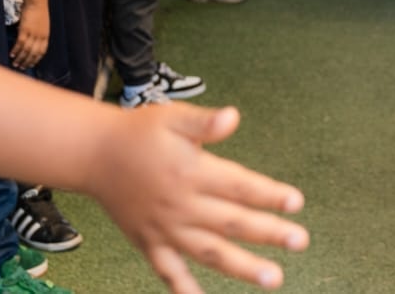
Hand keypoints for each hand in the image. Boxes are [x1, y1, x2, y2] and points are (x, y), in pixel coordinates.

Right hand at [11, 3, 48, 69]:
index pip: (41, 51)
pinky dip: (15, 50)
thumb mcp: (42, 24)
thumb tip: (31, 40)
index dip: (36, 59)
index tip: (31, 64)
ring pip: (26, 50)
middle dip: (27, 62)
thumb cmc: (39, 10)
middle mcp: (40, 36)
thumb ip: (38, 32)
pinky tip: (11, 54)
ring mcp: (33, 33)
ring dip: (20, 58)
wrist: (37, 1)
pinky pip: (20, 43)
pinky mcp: (25, 30)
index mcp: (46, 35)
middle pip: (33, 53)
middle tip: (21, 67)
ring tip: (15, 63)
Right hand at [89, 104, 307, 292]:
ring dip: (242, 266)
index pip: (238, 186)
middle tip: (300, 241)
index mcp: (191, 172)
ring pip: (209, 252)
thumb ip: (204, 123)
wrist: (94, 154)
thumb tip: (233, 117)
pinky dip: (185, 290)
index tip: (296, 202)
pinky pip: (169, 271)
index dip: (269, 194)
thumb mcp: (172, 118)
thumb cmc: (139, 132)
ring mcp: (165, 228)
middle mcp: (181, 204)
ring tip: (273, 277)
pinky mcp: (148, 242)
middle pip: (231, 222)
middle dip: (268, 232)